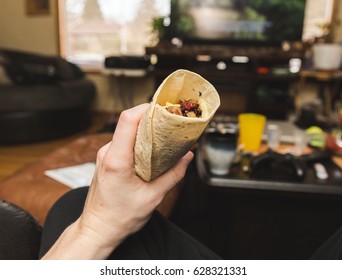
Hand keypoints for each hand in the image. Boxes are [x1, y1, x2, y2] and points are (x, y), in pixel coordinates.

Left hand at [42, 103, 193, 258]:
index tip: (165, 108)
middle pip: (129, 122)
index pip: (128, 120)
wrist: (98, 229)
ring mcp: (106, 155)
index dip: (147, 108)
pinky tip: (152, 148)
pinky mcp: (108, 159)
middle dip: (151, 117)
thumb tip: (187, 157)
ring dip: (146, 129)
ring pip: (127, 131)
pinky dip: (140, 139)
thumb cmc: (120, 217)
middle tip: (171, 122)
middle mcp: (107, 153)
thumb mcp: (153, 197)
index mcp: (117, 160)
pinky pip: (124, 141)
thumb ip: (173, 175)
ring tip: (164, 135)